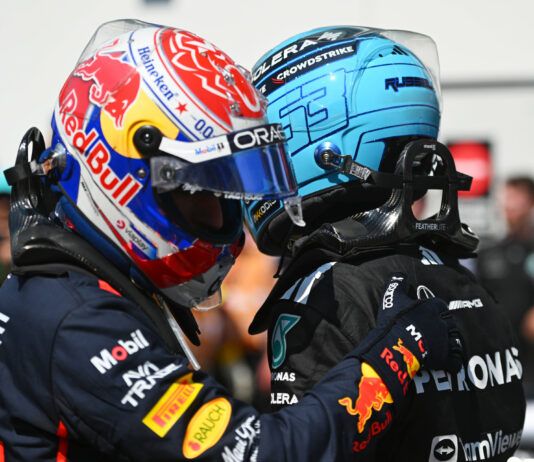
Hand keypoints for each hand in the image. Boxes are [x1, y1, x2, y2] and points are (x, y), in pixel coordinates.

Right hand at [349, 274, 462, 401]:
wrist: (397, 344)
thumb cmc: (395, 320)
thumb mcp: (392, 297)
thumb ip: (397, 283)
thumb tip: (399, 274)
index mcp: (433, 307)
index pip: (439, 306)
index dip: (434, 310)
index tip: (428, 314)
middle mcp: (442, 322)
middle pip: (449, 322)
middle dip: (444, 326)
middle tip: (435, 331)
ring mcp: (445, 340)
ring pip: (454, 340)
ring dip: (450, 342)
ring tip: (443, 346)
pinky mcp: (445, 357)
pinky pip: (455, 360)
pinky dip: (453, 362)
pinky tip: (449, 363)